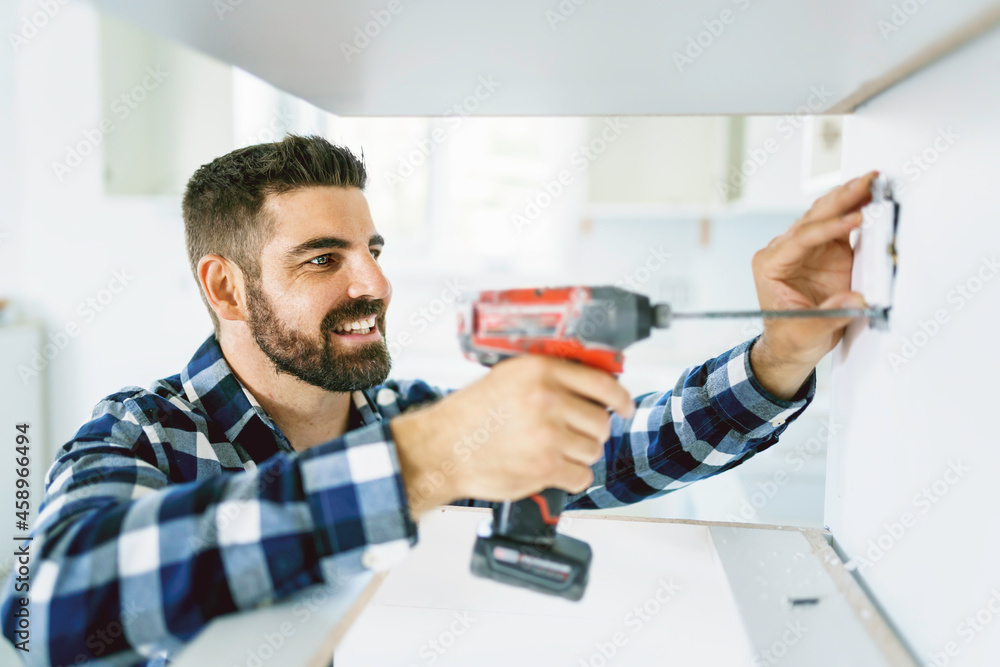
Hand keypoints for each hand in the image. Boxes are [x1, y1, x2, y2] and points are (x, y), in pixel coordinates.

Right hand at [390, 355, 634, 518]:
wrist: (442, 449)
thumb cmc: (470, 415)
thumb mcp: (508, 377)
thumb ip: (548, 378)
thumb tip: (590, 387)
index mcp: (541, 371)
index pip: (602, 383)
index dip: (620, 398)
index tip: (624, 407)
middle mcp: (548, 399)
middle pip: (601, 421)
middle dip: (590, 431)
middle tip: (570, 434)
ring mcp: (548, 435)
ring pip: (593, 450)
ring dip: (578, 455)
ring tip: (552, 451)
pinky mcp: (545, 467)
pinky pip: (581, 476)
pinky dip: (571, 477)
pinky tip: (551, 470)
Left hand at [749, 171, 877, 398]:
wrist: (792, 345)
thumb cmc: (789, 337)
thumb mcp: (805, 332)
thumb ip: (830, 316)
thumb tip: (856, 300)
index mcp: (770, 264)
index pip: (801, 237)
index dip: (829, 227)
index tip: (854, 219)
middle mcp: (785, 251)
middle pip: (813, 218)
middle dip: (840, 199)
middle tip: (865, 182)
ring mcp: (807, 249)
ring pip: (826, 215)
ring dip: (849, 198)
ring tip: (872, 181)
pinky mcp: (827, 252)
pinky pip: (840, 225)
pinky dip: (855, 211)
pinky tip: (870, 198)